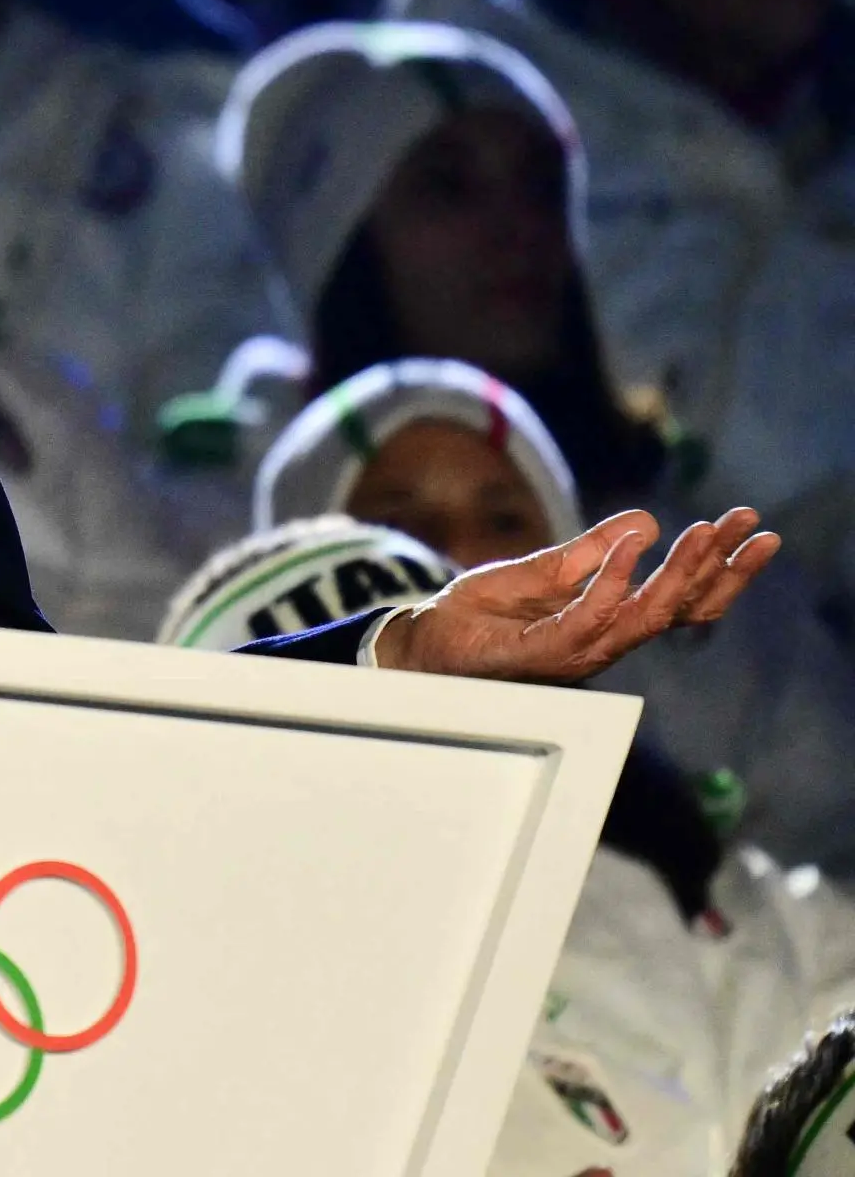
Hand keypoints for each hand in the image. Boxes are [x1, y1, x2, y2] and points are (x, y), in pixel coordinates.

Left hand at [374, 507, 777, 680]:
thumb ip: (589, 554)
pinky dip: (611, 583)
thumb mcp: (539, 571)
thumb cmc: (479, 614)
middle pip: (677, 610)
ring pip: (643, 618)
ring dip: (678, 574)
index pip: (678, 600)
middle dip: (718, 568)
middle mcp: (602, 643)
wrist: (423, 643)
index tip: (751, 528)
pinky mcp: (538, 654)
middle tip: (752, 526)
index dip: (719, 568)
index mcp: (607, 624)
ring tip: (705, 532)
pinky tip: (632, 548)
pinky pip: (585, 620)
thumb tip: (646, 522)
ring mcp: (574, 652)